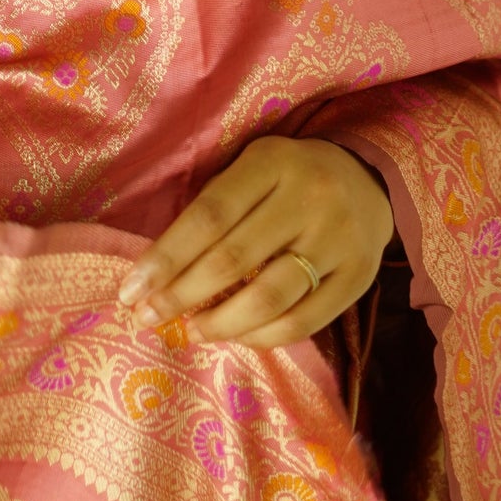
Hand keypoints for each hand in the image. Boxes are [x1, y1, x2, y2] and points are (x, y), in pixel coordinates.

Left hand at [116, 136, 393, 348]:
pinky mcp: (358, 277)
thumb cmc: (289, 177)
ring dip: (220, 323)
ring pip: (269, 297)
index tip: (131, 289)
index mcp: (271, 163)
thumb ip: (214, 208)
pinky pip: (304, 322)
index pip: (209, 215)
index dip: (166, 256)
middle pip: (233, 258)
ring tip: (191, 331)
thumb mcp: (252, 167)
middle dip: (181, 295)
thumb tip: (157, 271)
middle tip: (148, 316)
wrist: (369, 180)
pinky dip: (262, 337)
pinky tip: (236, 337)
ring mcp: (337, 240)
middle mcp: (308, 199)